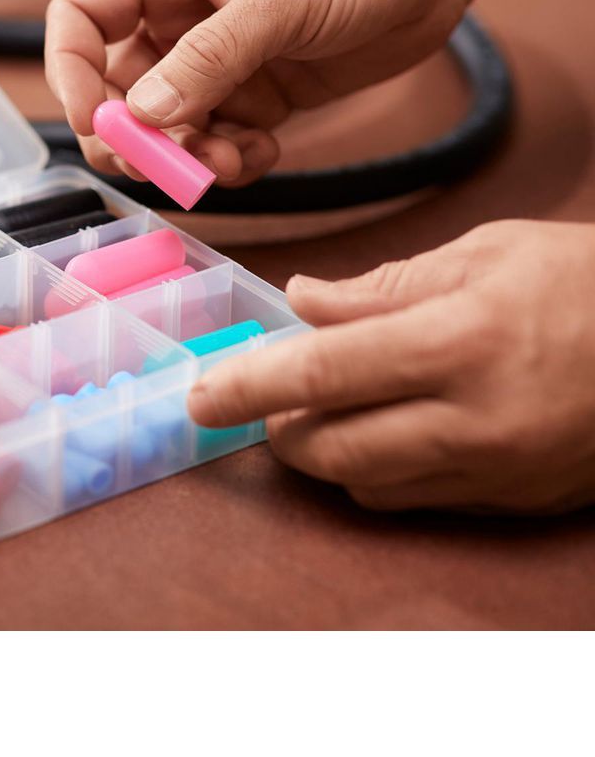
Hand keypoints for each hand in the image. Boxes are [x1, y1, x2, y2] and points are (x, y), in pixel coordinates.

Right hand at [44, 0, 467, 185]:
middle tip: (164, 165)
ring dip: (187, 156)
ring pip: (167, 126)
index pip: (80, 20)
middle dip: (134, 136)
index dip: (70, 73)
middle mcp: (180, 16)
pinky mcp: (255, 91)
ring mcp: (217, 58)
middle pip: (115, 89)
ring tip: (230, 162)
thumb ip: (213, 57)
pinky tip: (263, 149)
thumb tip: (145, 116)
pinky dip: (230, 159)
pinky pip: (217, 139)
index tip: (96, 122)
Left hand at [186, 220, 594, 513]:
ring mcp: (496, 471)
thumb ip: (381, 288)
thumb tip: (300, 301)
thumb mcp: (483, 255)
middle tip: (266, 395)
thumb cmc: (584, 283)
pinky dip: (376, 471)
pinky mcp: (513, 501)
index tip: (199, 396)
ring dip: (324, 451)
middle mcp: (473, 419)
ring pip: (367, 485)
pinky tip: (381, 430)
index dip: (247, 386)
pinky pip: (415, 501)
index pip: (321, 372)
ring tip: (324, 406)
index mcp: (459, 340)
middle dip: (279, 428)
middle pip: (333, 448)